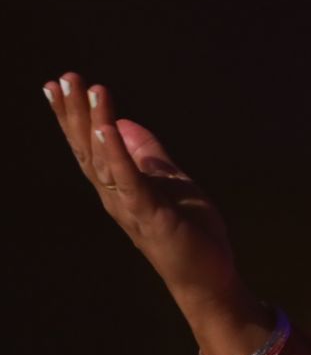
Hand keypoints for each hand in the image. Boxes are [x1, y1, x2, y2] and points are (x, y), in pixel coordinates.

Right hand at [45, 72, 270, 354]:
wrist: (207, 275)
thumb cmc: (189, 232)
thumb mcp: (171, 182)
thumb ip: (149, 155)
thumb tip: (126, 123)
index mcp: (119, 186)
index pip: (90, 145)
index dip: (74, 115)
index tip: (59, 84)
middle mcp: (115, 194)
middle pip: (88, 148)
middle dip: (74, 112)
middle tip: (63, 78)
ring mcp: (130, 205)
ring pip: (104, 159)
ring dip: (94, 123)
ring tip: (87, 90)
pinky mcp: (151, 214)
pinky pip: (129, 180)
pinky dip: (117, 153)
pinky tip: (108, 128)